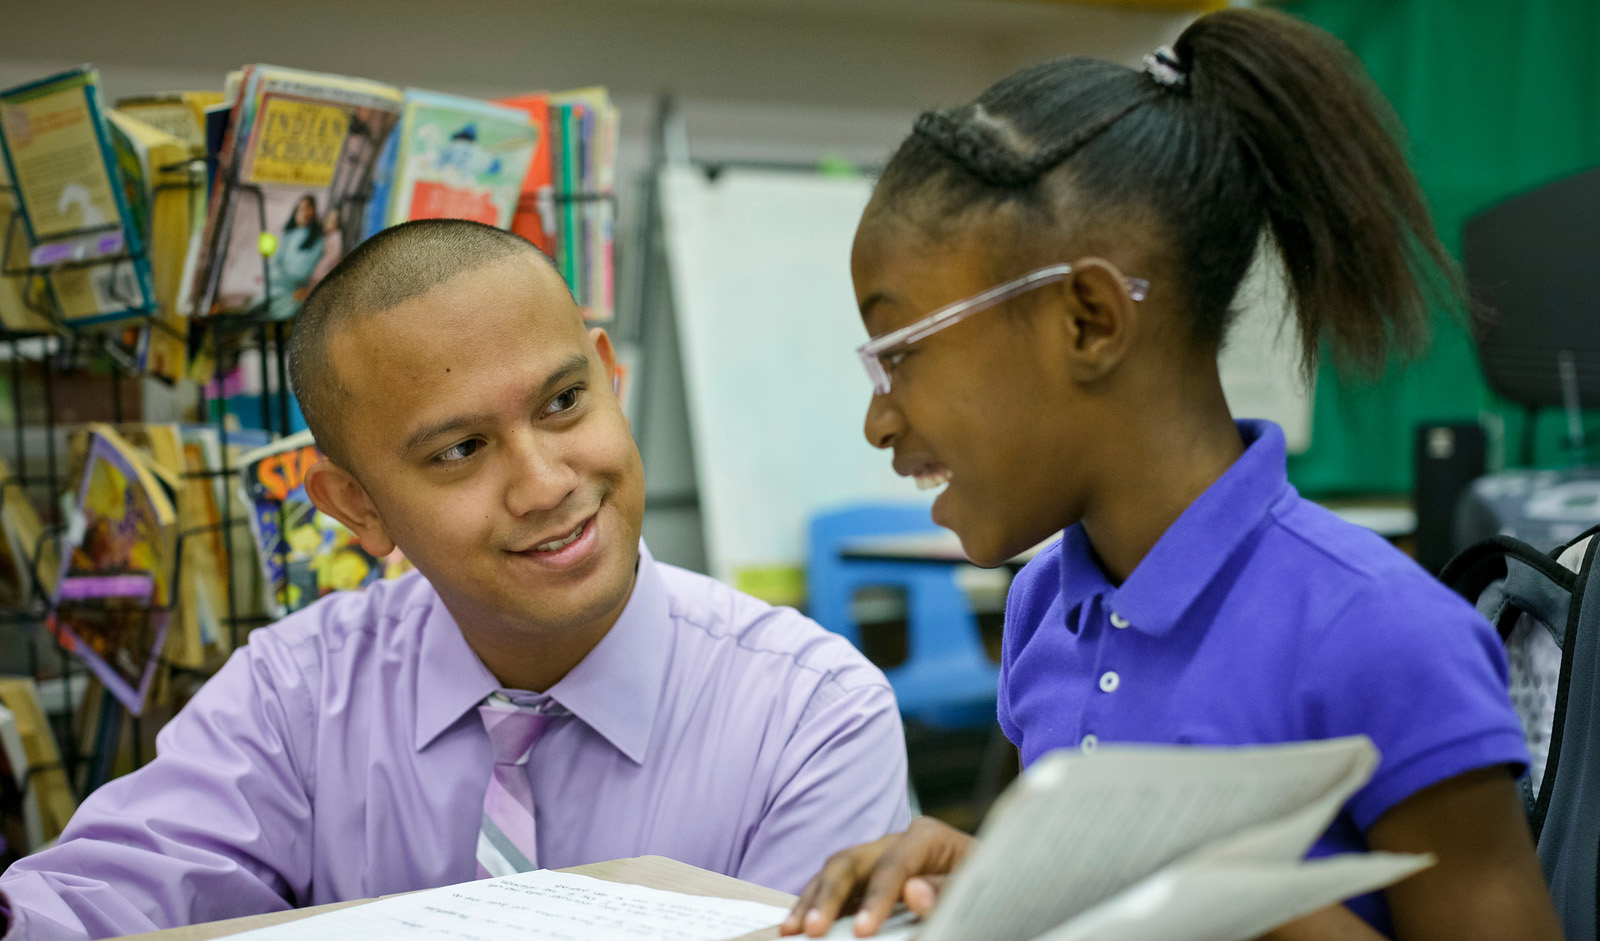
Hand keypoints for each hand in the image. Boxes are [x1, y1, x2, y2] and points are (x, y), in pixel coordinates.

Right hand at [780, 816, 975, 937]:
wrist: (988, 887)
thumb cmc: (984, 886)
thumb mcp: (975, 887)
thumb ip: (946, 890)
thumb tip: (913, 892)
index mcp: (926, 838)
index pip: (894, 864)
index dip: (877, 898)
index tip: (863, 931)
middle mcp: (894, 843)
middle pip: (851, 861)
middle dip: (828, 897)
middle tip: (813, 930)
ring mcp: (876, 859)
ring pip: (833, 872)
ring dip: (810, 901)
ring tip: (792, 930)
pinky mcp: (866, 879)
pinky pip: (832, 889)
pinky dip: (812, 906)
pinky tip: (797, 926)